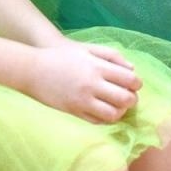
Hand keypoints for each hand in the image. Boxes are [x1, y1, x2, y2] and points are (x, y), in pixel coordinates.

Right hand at [23, 39, 141, 122]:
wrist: (33, 69)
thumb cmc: (62, 56)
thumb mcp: (87, 49)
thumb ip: (111, 56)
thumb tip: (132, 68)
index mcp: (98, 67)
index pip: (129, 79)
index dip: (137, 84)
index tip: (135, 84)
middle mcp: (92, 85)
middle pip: (125, 98)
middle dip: (132, 99)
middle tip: (130, 97)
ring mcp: (83, 100)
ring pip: (113, 114)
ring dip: (120, 111)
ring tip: (118, 106)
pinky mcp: (74, 111)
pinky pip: (97, 121)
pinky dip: (105, 119)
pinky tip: (105, 111)